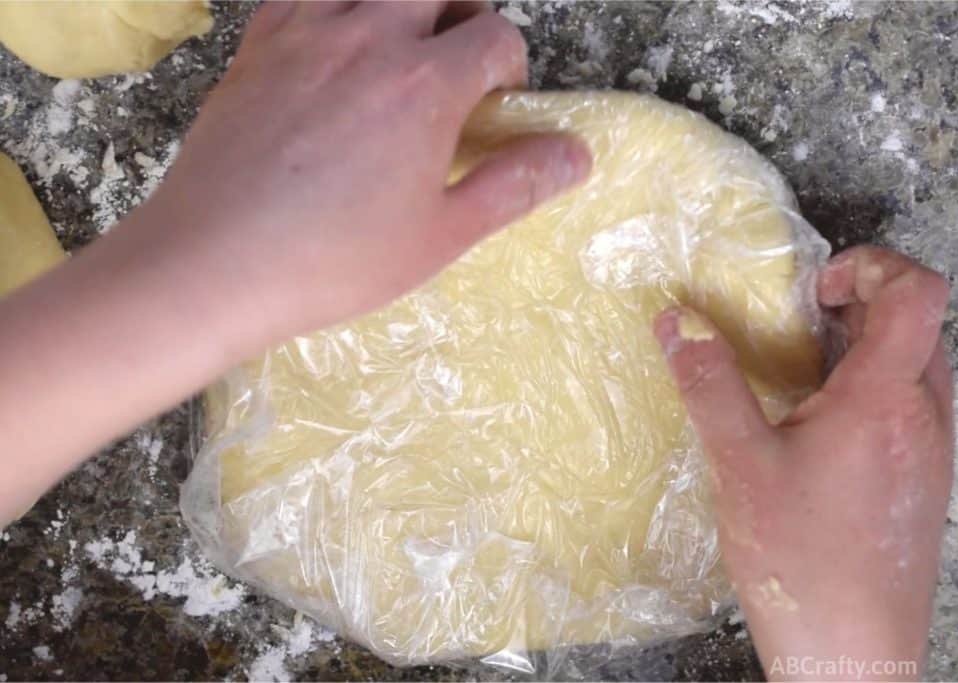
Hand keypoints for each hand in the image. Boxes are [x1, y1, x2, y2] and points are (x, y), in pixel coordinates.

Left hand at [0, 2, 590, 522]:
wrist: (212, 261)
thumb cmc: (335, 260)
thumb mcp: (441, 235)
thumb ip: (513, 184)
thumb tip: (577, 154)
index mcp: (424, 83)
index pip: (495, 36)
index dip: (508, 68)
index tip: (493, 107)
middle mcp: (368, 35)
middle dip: (462, 15)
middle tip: (454, 67)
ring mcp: (305, 31)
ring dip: (401, 5)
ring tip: (398, 48)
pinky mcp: (257, 42)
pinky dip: (334, 5)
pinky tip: (332, 47)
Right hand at [654, 246, 952, 680]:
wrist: (853, 652)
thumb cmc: (800, 561)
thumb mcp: (740, 465)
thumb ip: (710, 385)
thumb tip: (678, 321)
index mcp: (885, 400)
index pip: (916, 290)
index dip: (870, 264)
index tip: (814, 291)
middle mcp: (924, 416)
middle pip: (917, 319)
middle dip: (860, 300)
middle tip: (798, 322)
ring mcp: (931, 450)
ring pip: (917, 362)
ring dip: (866, 344)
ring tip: (801, 372)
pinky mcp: (924, 479)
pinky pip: (910, 403)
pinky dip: (872, 386)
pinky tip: (817, 426)